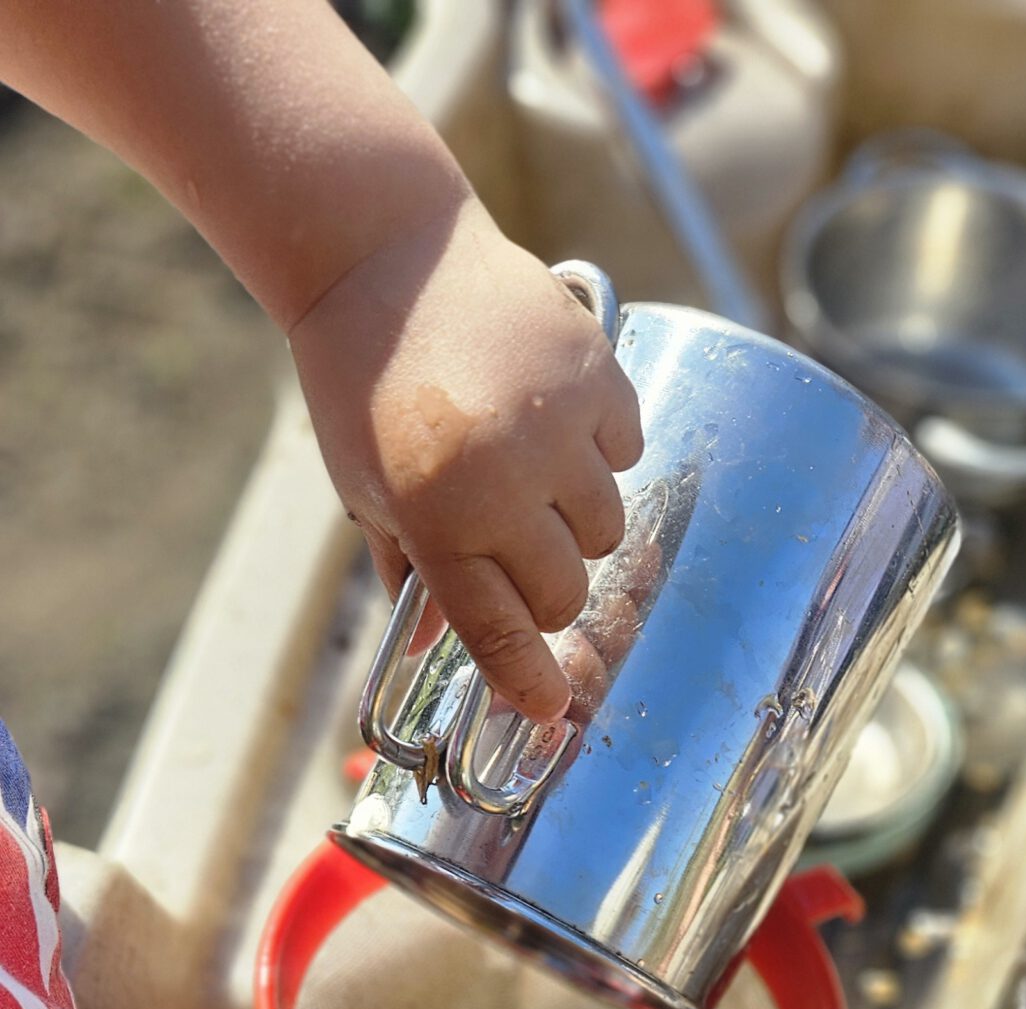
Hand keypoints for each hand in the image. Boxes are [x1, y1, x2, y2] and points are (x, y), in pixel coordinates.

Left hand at [290, 195, 643, 721]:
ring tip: (534, 477)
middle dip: (546, 589)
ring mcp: (556, 423)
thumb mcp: (365, 487)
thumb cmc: (363, 381)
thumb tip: (443, 644)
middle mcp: (502, 478)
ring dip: (576, 521)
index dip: (528, 680)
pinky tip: (555, 420)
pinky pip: (628, 450)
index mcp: (435, 516)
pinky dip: (602, 449)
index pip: (499, 631)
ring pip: (605, 528)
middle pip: (565, 592)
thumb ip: (411, 568)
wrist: (383, 251)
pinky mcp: (596, 371)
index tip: (552, 709)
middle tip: (517, 552)